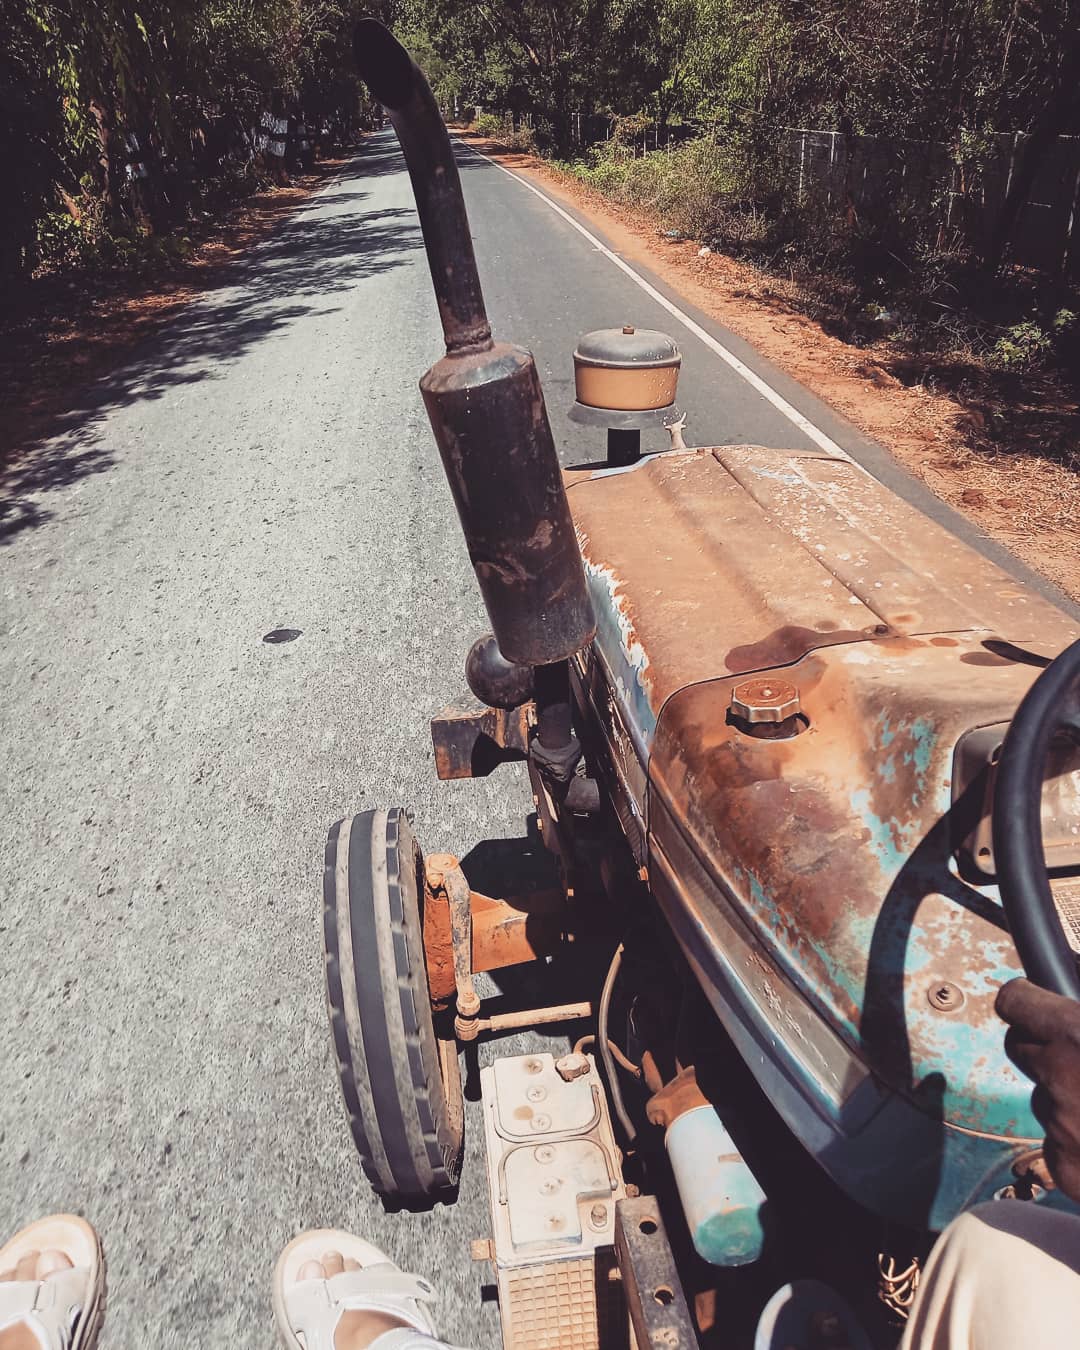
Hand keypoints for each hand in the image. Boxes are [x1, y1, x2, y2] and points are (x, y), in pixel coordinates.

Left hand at [997, 977, 1079, 1202]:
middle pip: (1020, 1049)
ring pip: (1044, 1100)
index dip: (1029, 1004)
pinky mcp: (1071, 1174)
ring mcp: (1062, 1129)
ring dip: (1069, 1100)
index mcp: (1075, 1035)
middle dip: (1045, 1049)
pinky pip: (1059, 1147)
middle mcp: (1060, 1079)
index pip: (1015, 1003)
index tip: (1038, 1008)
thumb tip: (1074, 1016)